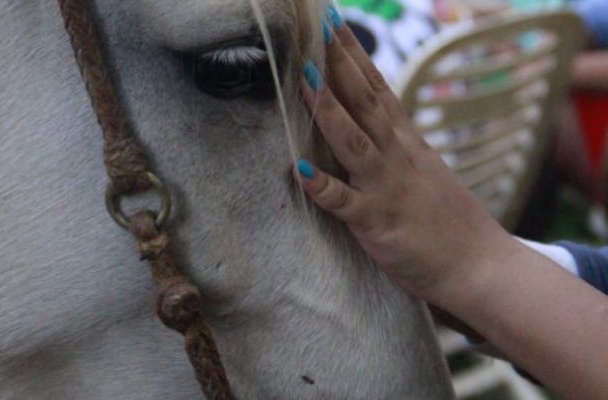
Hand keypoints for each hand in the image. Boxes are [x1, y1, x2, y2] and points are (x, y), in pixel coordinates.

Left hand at [296, 20, 513, 303]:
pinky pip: (345, 203)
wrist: (482, 267)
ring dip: (328, 111)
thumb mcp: (424, 171)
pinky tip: (301, 170)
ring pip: (353, 142)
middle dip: (340, 66)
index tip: (336, 24)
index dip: (355, 56)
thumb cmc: (448, 222)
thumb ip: (397, 146)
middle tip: (320, 30)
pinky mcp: (377, 223)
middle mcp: (397, 157)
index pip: (378, 90)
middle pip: (366, 103)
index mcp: (407, 144)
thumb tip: (373, 123)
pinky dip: (323, 187)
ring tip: (304, 80)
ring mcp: (387, 188)